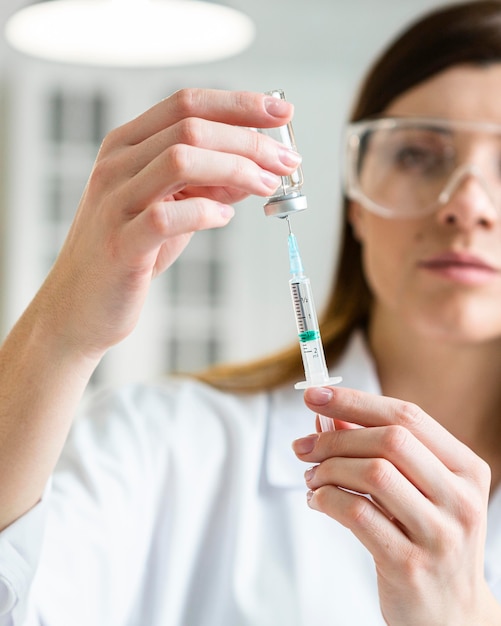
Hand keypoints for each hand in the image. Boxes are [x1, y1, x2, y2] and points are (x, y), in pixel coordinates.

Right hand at [36, 88, 300, 358]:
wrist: (80, 305)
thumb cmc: (128, 254)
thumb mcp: (171, 208)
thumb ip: (208, 185)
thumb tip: (256, 168)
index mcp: (127, 146)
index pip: (187, 104)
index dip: (239, 104)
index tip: (281, 113)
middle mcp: (117, 165)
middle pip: (191, 128)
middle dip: (250, 141)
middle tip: (286, 161)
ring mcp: (114, 202)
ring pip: (180, 161)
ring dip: (235, 170)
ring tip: (265, 186)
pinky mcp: (120, 243)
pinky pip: (167, 216)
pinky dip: (205, 212)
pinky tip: (224, 218)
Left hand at [292, 386, 500, 624]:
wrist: (452, 616)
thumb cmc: (429, 540)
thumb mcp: (417, 489)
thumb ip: (378, 449)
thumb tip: (328, 415)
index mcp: (467, 469)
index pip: (408, 416)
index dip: (355, 401)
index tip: (315, 395)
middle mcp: (461, 498)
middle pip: (390, 440)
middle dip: (336, 437)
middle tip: (304, 446)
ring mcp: (439, 533)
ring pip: (373, 473)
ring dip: (328, 469)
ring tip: (312, 477)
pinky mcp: (410, 564)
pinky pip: (356, 513)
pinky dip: (326, 499)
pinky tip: (318, 501)